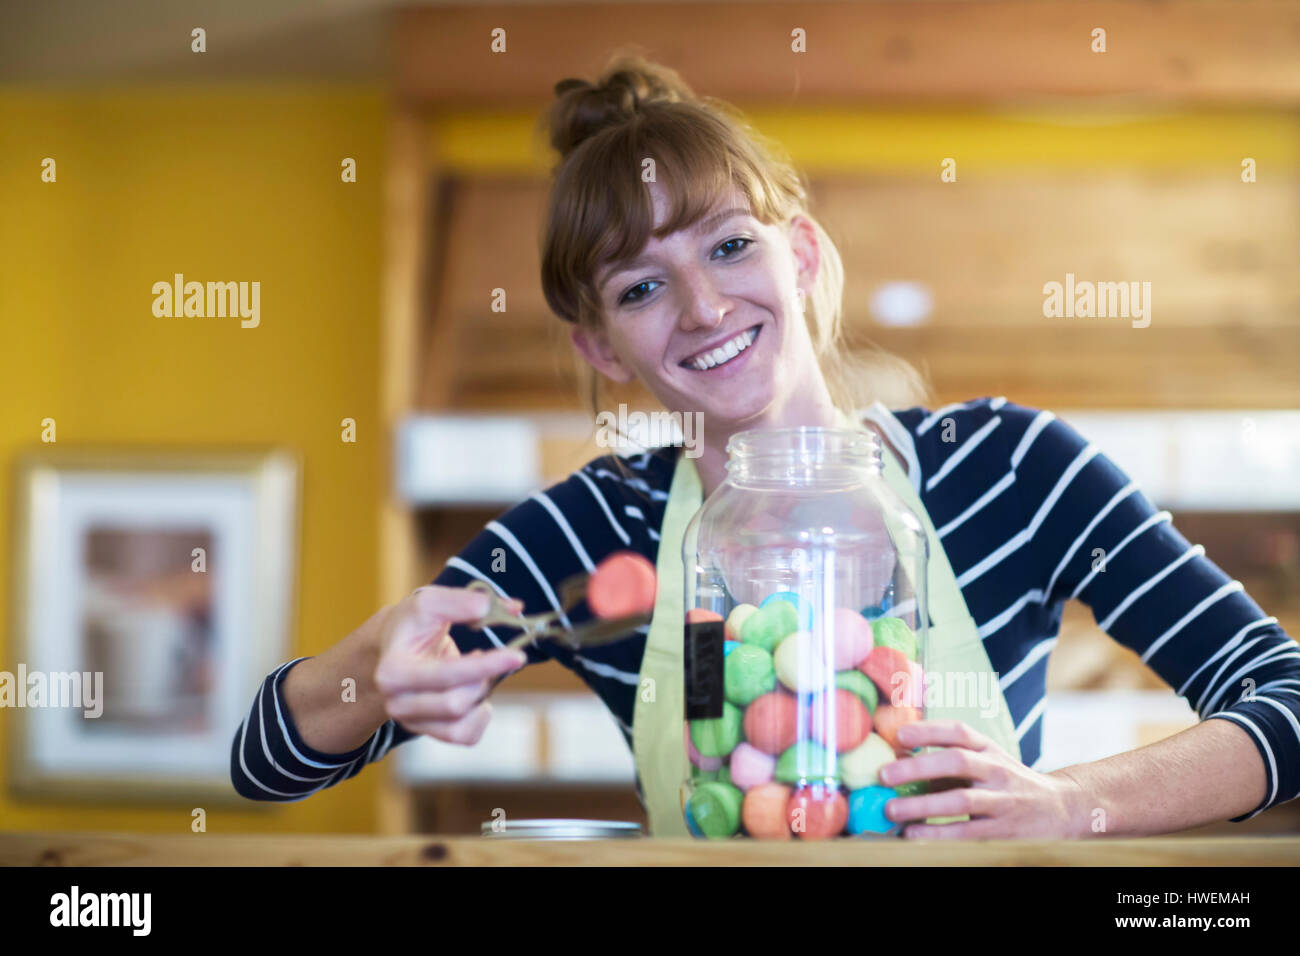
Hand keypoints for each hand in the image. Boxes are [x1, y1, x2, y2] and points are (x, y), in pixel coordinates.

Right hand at [373, 585, 527, 744]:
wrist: (392, 647)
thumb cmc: (412, 624)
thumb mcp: (430, 601)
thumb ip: (463, 602)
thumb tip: (508, 609)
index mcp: (393, 671)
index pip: (446, 675)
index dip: (485, 666)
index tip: (517, 655)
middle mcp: (397, 703)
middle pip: (455, 704)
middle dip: (484, 679)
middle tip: (495, 657)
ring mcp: (411, 721)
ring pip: (460, 726)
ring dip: (481, 696)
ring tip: (478, 673)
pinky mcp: (428, 731)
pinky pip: (465, 737)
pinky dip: (480, 716)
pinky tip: (476, 692)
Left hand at [878, 720, 1088, 838]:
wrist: (1061, 809)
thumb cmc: (1005, 782)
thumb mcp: (985, 761)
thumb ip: (947, 760)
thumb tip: (896, 760)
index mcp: (988, 748)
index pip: (959, 731)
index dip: (929, 730)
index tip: (900, 735)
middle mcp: (997, 769)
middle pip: (957, 762)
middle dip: (918, 767)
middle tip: (883, 774)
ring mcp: (1003, 800)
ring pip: (962, 800)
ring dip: (923, 805)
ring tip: (892, 809)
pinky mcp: (1004, 831)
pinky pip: (969, 833)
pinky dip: (940, 834)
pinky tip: (915, 835)